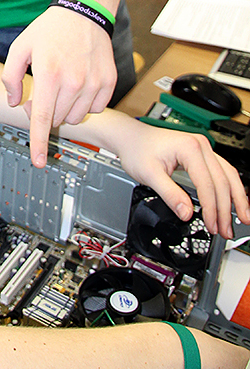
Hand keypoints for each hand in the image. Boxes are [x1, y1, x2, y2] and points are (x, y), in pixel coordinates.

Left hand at [2, 9, 116, 166]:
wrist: (84, 13)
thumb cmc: (50, 30)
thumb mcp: (19, 48)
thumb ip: (10, 77)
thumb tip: (14, 103)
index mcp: (48, 75)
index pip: (41, 119)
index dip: (38, 143)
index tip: (39, 161)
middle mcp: (73, 82)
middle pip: (56, 119)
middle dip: (45, 112)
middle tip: (43, 92)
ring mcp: (94, 83)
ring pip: (74, 118)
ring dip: (65, 109)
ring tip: (61, 86)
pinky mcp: (108, 83)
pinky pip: (94, 109)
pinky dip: (84, 104)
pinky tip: (79, 85)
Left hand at [109, 121, 249, 239]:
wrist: (130, 137)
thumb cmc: (137, 150)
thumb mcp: (149, 175)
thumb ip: (170, 195)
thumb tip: (186, 214)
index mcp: (190, 148)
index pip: (208, 184)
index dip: (211, 208)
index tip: (212, 225)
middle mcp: (201, 145)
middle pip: (223, 181)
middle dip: (227, 209)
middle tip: (227, 230)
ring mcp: (203, 148)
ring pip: (228, 175)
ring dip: (236, 199)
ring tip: (243, 219)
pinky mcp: (201, 154)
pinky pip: (222, 171)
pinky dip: (229, 188)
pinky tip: (233, 201)